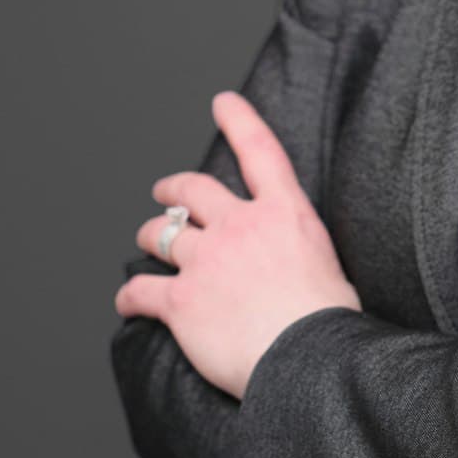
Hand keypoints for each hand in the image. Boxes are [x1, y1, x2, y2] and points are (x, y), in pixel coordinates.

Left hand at [113, 89, 362, 402]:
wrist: (309, 356)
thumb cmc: (329, 320)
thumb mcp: (327, 263)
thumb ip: (297, 249)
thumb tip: (291, 264)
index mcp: (284, 213)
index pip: (259, 151)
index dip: (240, 120)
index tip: (224, 102)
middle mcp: (240, 226)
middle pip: (193, 190)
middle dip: (173, 188)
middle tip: (164, 192)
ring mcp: (206, 260)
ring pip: (160, 235)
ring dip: (150, 237)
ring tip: (148, 245)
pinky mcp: (180, 299)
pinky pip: (140, 290)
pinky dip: (130, 297)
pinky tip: (128, 302)